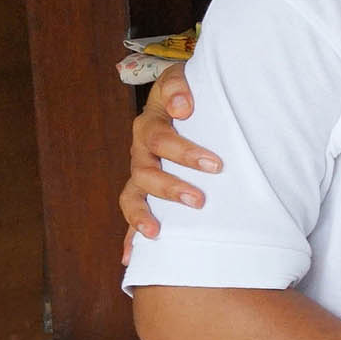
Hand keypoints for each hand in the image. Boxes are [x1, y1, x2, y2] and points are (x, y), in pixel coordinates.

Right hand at [117, 66, 220, 241]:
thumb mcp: (184, 81)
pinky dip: (131, 238)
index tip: (209, 155)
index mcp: (151, 125)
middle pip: (146, 170)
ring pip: (133, 196)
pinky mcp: (146, 196)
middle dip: (171, 185)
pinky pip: (132, 218)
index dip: (182, 150)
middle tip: (201, 197)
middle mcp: (142, 152)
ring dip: (142, 214)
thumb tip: (182, 106)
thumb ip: (179, 86)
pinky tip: (132, 258)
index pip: (160, 136)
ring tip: (157, 231)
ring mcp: (141, 176)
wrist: (192, 109)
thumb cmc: (194, 99)